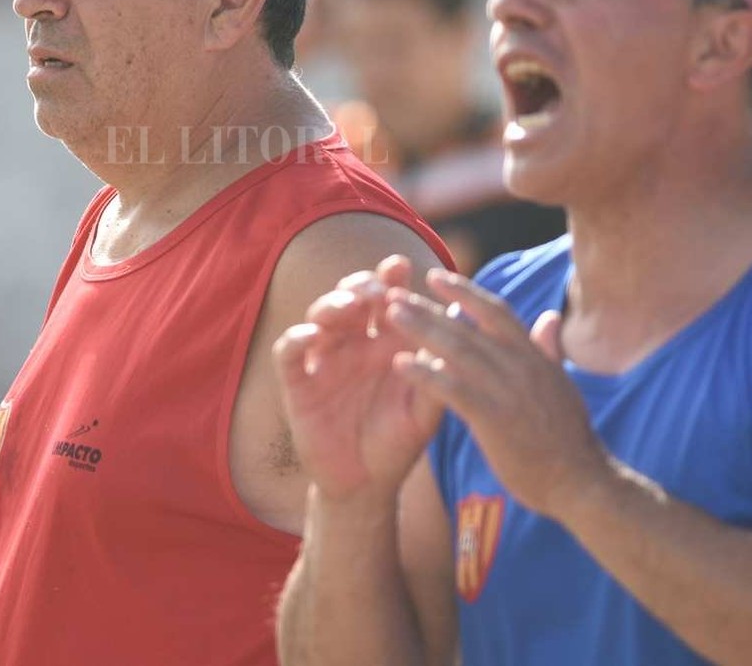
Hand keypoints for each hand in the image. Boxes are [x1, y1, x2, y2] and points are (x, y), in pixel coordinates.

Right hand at [274, 255, 445, 503]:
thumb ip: (439, 374)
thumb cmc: (398, 443)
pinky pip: (288, 352)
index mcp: (387, 342)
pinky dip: (297, 339)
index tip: (401, 265)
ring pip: (320, 315)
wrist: (365, 487)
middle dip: (361, 284)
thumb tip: (462, 327)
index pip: (387, 298)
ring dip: (332, 304)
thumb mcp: (425, 412)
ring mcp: (324, 360)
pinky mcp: (298, 383)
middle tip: (376, 288)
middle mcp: (354, 343)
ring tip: (350, 307)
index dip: (391, 278)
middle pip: (351, 296)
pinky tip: (312, 337)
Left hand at [387, 269, 610, 518]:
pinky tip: (400, 365)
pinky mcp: (494, 418)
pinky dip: (425, 374)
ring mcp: (507, 390)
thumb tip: (550, 316)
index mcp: (534, 355)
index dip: (464, 291)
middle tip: (394, 290)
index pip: (496, 311)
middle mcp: (520, 365)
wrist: (581, 482)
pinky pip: (452, 390)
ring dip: (421, 328)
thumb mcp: (561, 385)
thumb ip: (549, 349)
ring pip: (457, 349)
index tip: (436, 276)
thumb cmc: (569, 439)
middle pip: (468, 325)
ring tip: (391, 314)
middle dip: (429, 305)